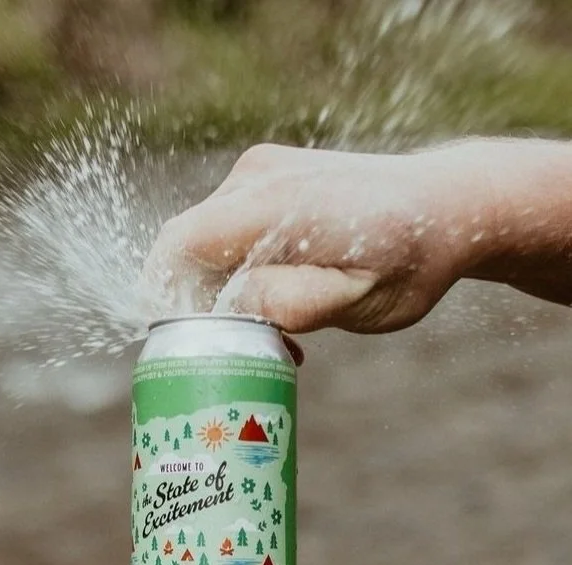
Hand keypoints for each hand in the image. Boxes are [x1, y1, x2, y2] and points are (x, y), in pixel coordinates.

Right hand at [143, 141, 497, 332]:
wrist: (449, 205)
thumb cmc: (409, 260)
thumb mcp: (356, 300)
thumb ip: (287, 303)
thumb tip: (226, 304)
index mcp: (277, 206)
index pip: (180, 244)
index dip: (158, 294)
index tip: (169, 340)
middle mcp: (257, 177)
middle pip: (187, 247)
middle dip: (198, 303)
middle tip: (242, 349)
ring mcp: (260, 171)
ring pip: (207, 242)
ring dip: (223, 290)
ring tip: (278, 331)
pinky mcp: (268, 178)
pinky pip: (229, 229)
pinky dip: (238, 269)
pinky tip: (279, 298)